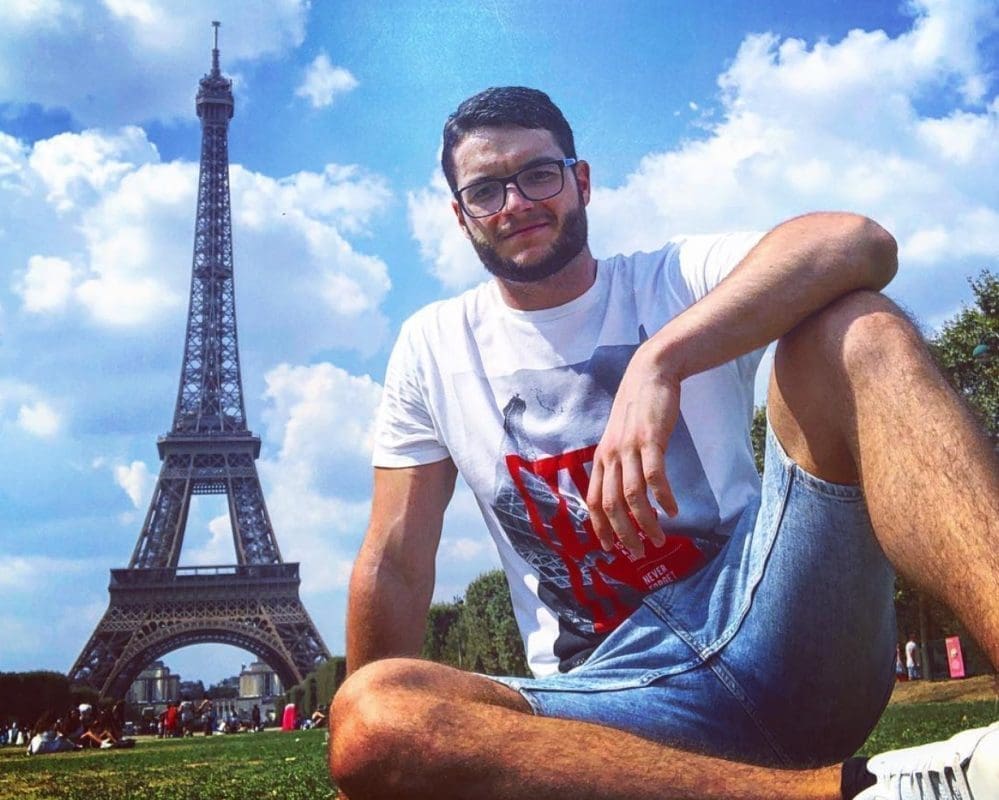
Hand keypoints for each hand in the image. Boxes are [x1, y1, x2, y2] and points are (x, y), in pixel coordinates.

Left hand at [586, 344, 678, 556]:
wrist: (651, 373)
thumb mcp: (620, 438)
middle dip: (624, 534)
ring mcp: (629, 447)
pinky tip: (673, 510)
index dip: (600, 527)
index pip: (593, 501)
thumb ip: (620, 463)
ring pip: (632, 496)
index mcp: (602, 458)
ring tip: (660, 538)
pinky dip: (663, 497)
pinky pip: (655, 476)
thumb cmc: (638, 409)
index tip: (610, 548)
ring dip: (646, 522)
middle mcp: (611, 455)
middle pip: (611, 505)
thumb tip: (625, 494)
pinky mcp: (650, 439)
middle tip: (639, 553)